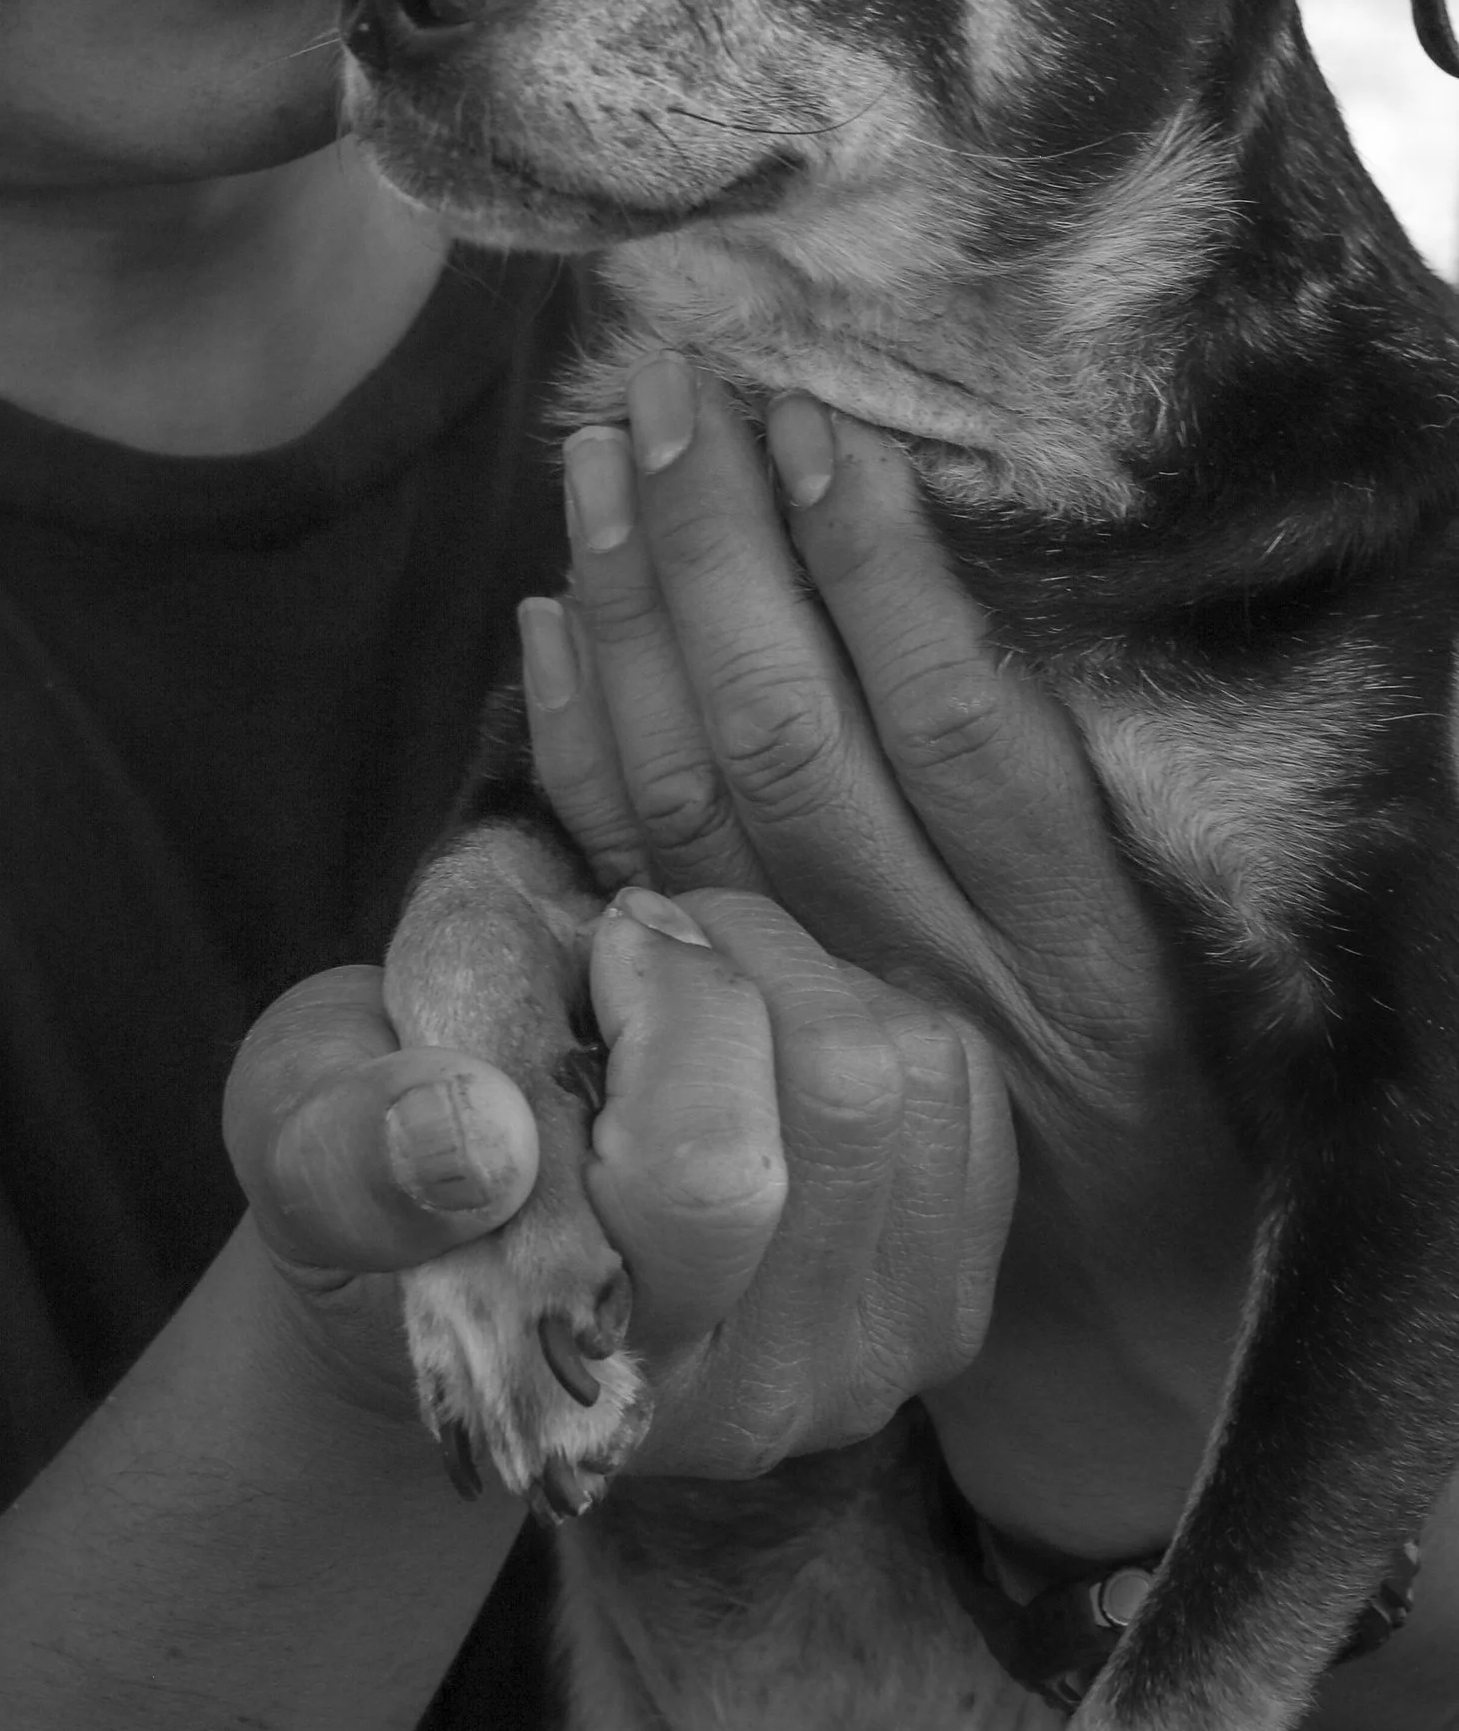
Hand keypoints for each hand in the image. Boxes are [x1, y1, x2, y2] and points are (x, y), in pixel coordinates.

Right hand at [221, 891, 1013, 1487]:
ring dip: (804, 972)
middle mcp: (756, 1400)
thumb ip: (348, 1148)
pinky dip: (869, 1006)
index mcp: (590, 1370)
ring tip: (697, 983)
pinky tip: (768, 1026)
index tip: (593, 933)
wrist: (450, 1257)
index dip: (666, 993)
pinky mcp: (937, 1295)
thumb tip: (476, 1141)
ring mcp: (867, 1360)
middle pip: (846, 1100)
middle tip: (639, 940)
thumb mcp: (291, 1133)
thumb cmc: (364, 1159)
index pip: (711, 1172)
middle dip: (738, 953)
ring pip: (914, 1078)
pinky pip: (961, 1091)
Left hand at [517, 361, 1256, 1555]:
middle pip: (796, 744)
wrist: (1125, 1343)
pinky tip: (546, 616)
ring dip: (630, 613)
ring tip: (595, 455)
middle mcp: (942, 988)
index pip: (962, 734)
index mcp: (1083, 951)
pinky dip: (576, 741)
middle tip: (665, 387)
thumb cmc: (1185, 1105)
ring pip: (694, 803)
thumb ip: (1068, 800)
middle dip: (716, 550)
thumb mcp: (1184, 960)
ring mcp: (820, 1026)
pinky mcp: (728, 1058)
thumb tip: (939, 551)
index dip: (877, 575)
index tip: (818, 428)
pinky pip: (630, 883)